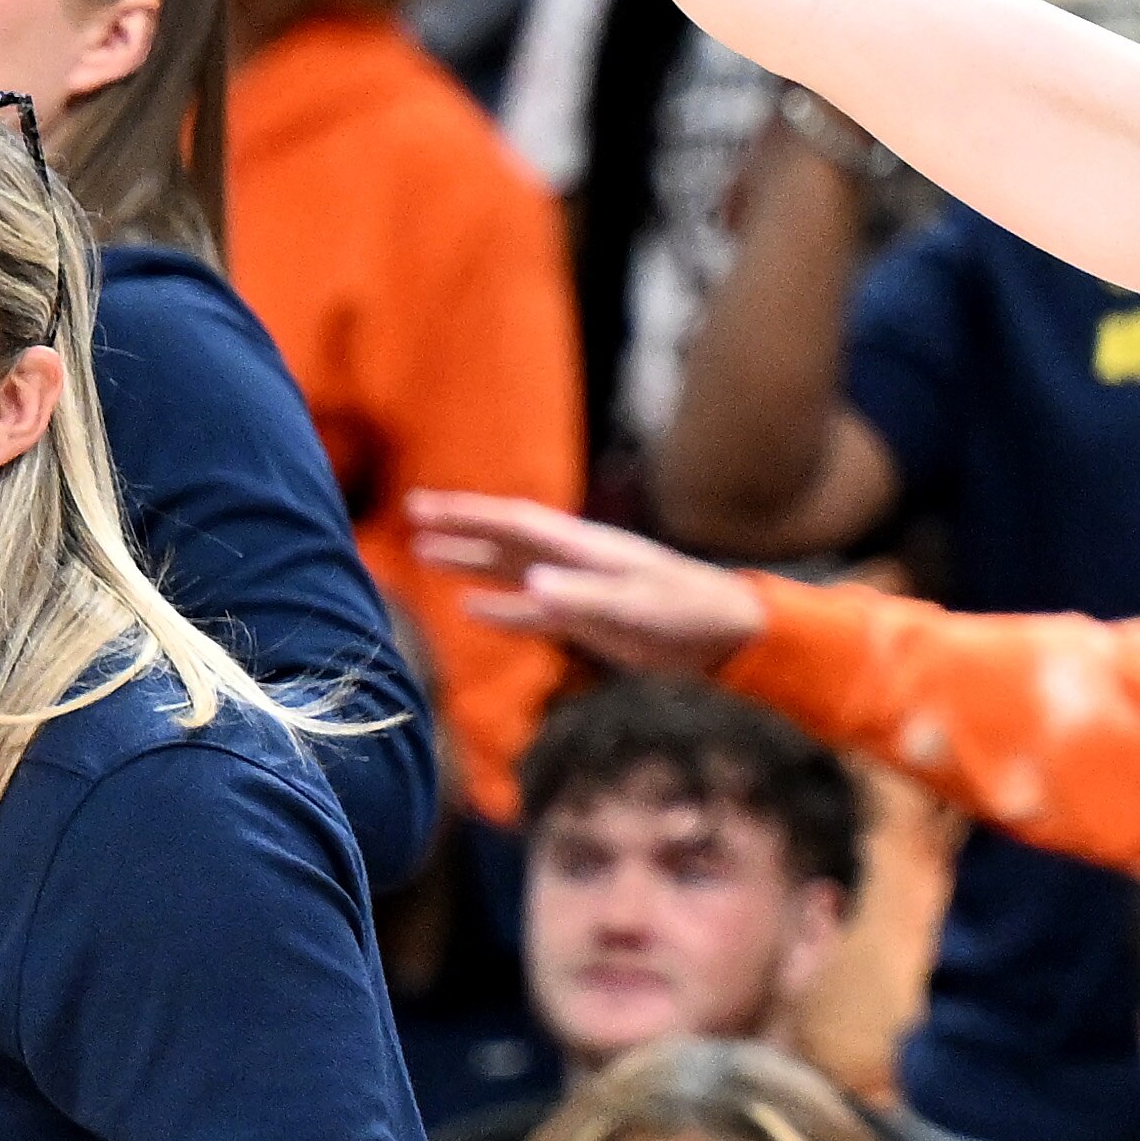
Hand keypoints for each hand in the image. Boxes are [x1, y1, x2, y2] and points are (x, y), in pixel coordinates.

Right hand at [404, 491, 767, 677]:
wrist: (729, 633)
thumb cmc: (687, 614)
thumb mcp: (634, 608)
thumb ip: (581, 599)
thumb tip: (528, 585)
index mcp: (583, 548)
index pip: (513, 524)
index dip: (466, 515)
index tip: (421, 507)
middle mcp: (575, 561)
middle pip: (505, 540)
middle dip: (459, 529)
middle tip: (411, 519)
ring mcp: (580, 589)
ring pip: (513, 571)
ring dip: (470, 564)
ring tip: (426, 556)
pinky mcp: (589, 620)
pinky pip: (533, 612)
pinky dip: (499, 611)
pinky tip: (470, 611)